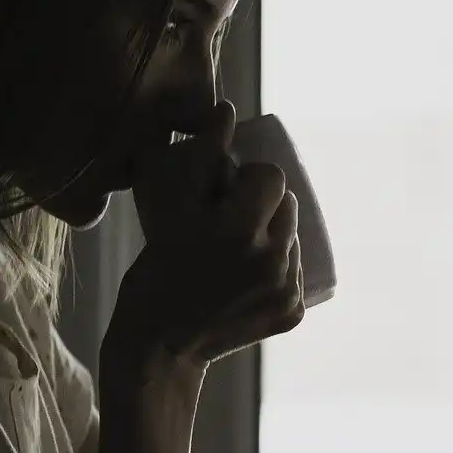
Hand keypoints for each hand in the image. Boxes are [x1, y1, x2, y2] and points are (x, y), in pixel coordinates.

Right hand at [110, 98, 304, 365]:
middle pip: (288, 206)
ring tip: (238, 248)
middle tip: (230, 220)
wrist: (160, 344)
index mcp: (241, 230)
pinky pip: (295, 271)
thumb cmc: (157, 269)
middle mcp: (273, 260)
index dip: (251, 178)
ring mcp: (287, 290)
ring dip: (272, 234)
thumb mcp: (171, 210)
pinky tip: (247, 277)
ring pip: (293, 237)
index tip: (228, 192)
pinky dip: (277, 268)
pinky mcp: (293, 313)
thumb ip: (200, 156)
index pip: (273, 177)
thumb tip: (228, 109)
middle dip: (263, 205)